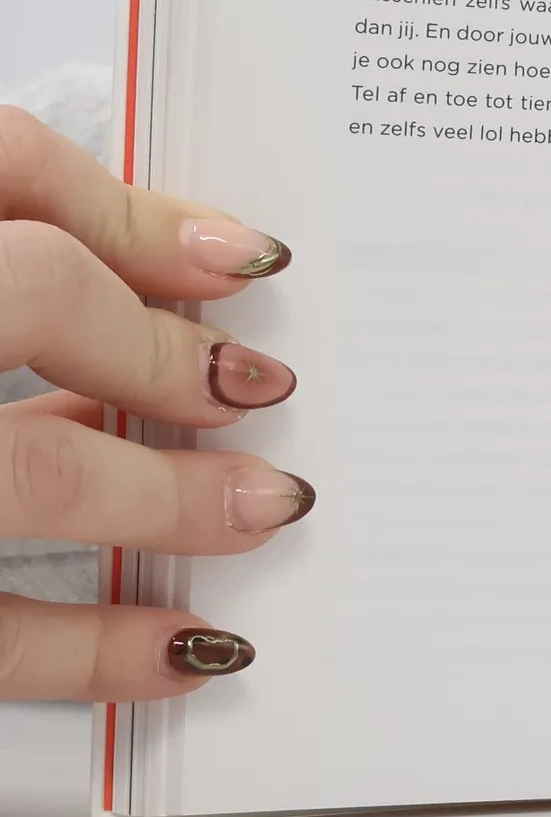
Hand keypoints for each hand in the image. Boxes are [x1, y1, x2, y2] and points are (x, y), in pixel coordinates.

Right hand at [0, 106, 306, 700]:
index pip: (1, 165)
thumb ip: (15, 208)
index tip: (239, 264)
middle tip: (255, 388)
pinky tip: (174, 651)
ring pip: (25, 476)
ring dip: (162, 499)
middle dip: (160, 352)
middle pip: (26, 295)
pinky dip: (85, 651)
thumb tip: (203, 254)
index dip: (135, 218)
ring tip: (259, 508)